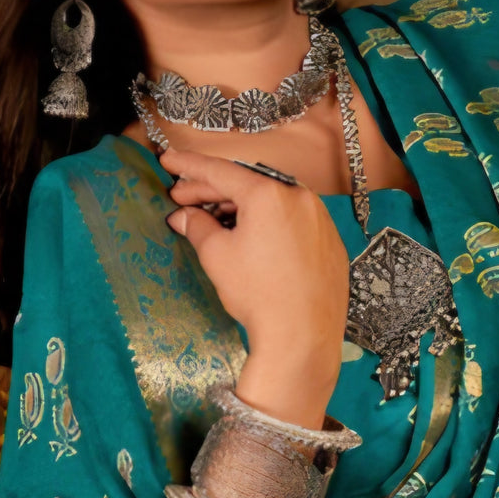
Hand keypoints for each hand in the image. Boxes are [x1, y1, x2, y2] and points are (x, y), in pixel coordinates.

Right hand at [161, 147, 348, 396]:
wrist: (302, 336)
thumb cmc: (259, 294)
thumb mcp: (217, 256)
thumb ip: (197, 226)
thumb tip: (183, 216)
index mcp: (269, 193)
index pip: (220, 171)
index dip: (189, 166)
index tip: (169, 160)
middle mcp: (300, 197)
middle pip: (247, 185)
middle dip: (212, 191)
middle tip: (182, 198)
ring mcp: (320, 219)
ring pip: (272, 202)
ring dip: (240, 207)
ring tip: (213, 221)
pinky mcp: (330, 242)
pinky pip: (293, 221)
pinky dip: (268, 224)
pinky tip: (250, 239)